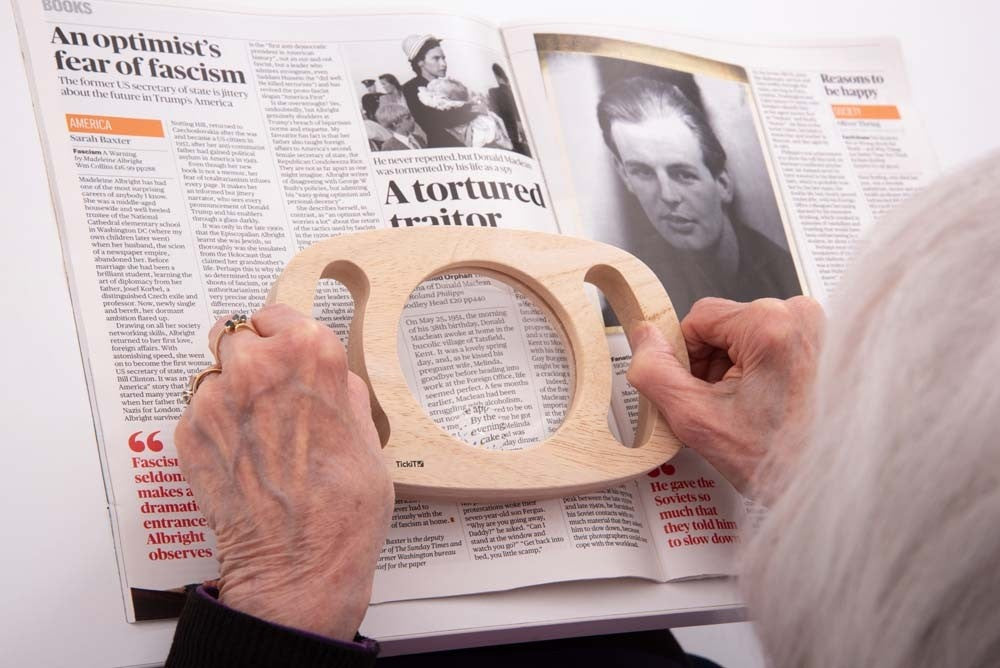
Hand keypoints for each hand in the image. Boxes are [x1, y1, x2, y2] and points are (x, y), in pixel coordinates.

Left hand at [175, 304, 393, 640]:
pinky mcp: (187, 434)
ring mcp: (215, 399)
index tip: (283, 355)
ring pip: (212, 376)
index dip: (281, 338)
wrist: (300, 563)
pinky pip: (196, 414)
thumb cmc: (344, 507)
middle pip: (235, 336)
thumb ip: (339, 389)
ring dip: (228, 396)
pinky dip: (212, 429)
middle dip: (249, 361)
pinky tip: (240, 460)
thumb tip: (324, 378)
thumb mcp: (368, 433)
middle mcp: (256, 365)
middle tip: (266, 395)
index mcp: (309, 352)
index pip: (276, 314)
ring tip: (256, 438)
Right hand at [627, 297, 823, 501]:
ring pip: (746, 335)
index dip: (684, 358)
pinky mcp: (827, 342)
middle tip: (720, 407)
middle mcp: (800, 315)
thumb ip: (656, 373)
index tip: (694, 393)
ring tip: (746, 410)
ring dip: (734, 369)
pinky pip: (772, 343)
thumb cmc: (780, 460)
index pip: (698, 317)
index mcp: (771, 324)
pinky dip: (759, 370)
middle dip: (711, 365)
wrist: (833, 486)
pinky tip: (765, 404)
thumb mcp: (697, 419)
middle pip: (724, 326)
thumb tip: (643, 337)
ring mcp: (818, 328)